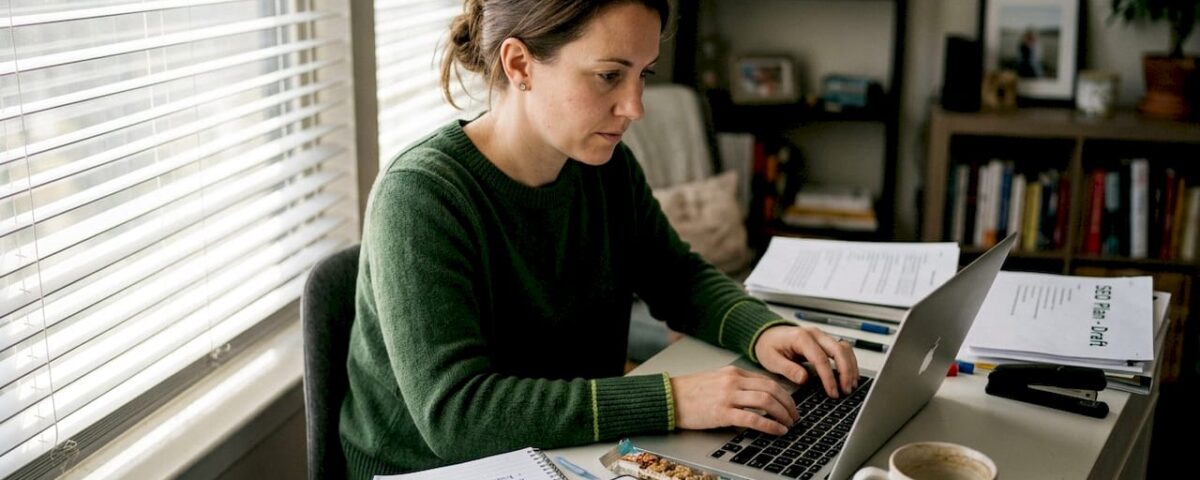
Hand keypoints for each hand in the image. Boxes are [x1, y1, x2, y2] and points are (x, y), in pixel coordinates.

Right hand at [671, 366, 798, 434]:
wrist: (669, 398)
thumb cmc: (690, 392)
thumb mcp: (716, 380)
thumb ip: (736, 385)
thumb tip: (758, 396)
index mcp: (733, 373)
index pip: (767, 380)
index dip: (784, 394)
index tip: (790, 405)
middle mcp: (733, 381)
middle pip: (771, 389)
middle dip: (788, 404)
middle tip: (795, 416)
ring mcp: (728, 396)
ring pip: (766, 401)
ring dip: (782, 414)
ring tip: (788, 424)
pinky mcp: (722, 413)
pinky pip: (753, 418)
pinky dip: (770, 425)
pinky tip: (777, 431)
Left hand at [754, 325, 858, 398]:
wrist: (767, 334)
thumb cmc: (768, 345)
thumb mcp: (771, 359)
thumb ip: (788, 369)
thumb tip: (804, 379)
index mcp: (801, 338)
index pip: (821, 359)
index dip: (829, 377)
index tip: (833, 392)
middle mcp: (814, 334)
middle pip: (838, 350)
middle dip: (846, 372)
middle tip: (846, 390)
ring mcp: (821, 336)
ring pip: (844, 348)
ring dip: (851, 367)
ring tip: (850, 385)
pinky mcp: (825, 341)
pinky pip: (843, 349)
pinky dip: (849, 362)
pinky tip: (850, 375)